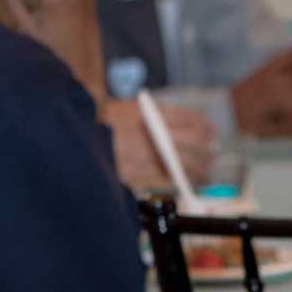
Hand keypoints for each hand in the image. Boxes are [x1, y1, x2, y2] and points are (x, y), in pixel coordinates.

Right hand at [100, 97, 216, 188]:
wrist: (80, 138)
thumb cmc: (106, 122)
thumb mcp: (133, 108)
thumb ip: (159, 113)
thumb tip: (188, 123)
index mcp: (153, 115)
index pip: (190, 120)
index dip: (205, 127)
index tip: (211, 132)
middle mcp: (155, 134)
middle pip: (194, 142)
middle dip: (207, 148)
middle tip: (212, 153)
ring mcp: (149, 155)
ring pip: (186, 163)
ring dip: (201, 168)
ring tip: (206, 172)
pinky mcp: (141, 174)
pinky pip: (170, 180)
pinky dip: (184, 182)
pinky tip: (191, 183)